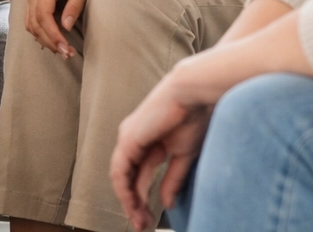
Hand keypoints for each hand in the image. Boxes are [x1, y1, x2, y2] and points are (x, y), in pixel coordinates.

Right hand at [25, 0, 96, 56]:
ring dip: (44, 39)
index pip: (43, 15)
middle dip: (49, 41)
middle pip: (34, 22)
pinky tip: (54, 41)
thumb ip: (74, 6)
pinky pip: (31, 19)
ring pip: (30, 23)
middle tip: (66, 54)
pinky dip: (40, 32)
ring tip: (63, 50)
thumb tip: (66, 27)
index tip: (65, 48)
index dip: (53, 34)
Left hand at [110, 68, 211, 230]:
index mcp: (147, 144)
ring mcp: (128, 139)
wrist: (192, 94)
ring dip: (128, 201)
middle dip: (133, 204)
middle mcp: (133, 141)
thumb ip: (173, 179)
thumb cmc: (193, 118)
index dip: (143, 199)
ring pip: (121, 177)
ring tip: (137, 220)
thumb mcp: (183, 155)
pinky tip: (131, 203)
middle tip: (141, 226)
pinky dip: (124, 189)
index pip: (139, 176)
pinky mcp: (128, 139)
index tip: (149, 220)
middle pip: (128, 179)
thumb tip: (166, 203)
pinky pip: (120, 170)